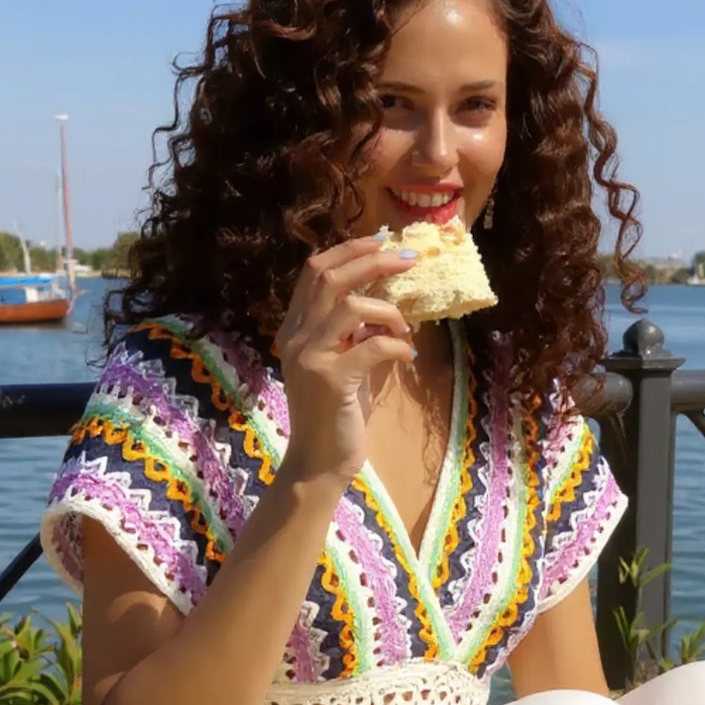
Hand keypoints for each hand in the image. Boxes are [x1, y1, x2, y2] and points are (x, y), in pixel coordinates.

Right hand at [275, 235, 417, 485]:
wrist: (320, 464)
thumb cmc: (336, 415)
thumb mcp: (344, 363)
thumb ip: (356, 331)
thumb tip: (388, 296)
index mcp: (295, 329)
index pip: (314, 271)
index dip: (350, 250)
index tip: (383, 241)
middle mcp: (295, 337)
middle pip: (329, 277)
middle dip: (372, 260)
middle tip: (408, 258)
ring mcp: (309, 358)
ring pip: (349, 305)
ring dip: (387, 309)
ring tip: (405, 326)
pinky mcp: (330, 380)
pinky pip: (372, 345)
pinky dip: (397, 345)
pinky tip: (407, 357)